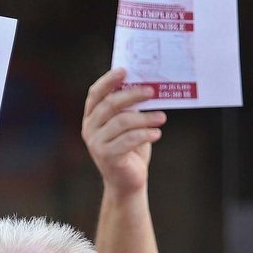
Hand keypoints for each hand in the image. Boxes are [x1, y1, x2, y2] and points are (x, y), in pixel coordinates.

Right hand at [81, 67, 164, 196]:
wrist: (127, 182)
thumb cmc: (130, 149)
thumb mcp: (128, 125)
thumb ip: (128, 108)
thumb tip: (145, 86)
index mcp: (92, 116)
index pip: (95, 93)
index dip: (108, 80)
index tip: (125, 71)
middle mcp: (89, 128)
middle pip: (110, 104)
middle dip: (133, 95)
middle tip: (153, 91)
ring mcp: (96, 143)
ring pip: (122, 121)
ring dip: (145, 117)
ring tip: (162, 117)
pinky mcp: (107, 156)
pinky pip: (128, 139)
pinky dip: (145, 134)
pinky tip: (157, 133)